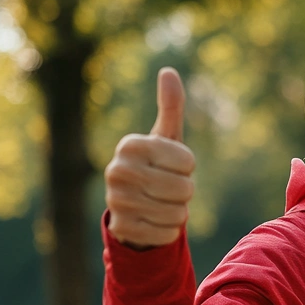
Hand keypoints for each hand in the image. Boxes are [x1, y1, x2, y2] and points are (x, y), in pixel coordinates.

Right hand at [105, 67, 195, 248]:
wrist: (134, 206)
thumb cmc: (157, 165)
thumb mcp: (166, 136)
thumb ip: (170, 105)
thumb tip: (168, 71)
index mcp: (130, 145)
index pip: (188, 161)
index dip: (188, 167)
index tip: (171, 165)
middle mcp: (117, 170)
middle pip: (184, 189)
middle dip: (185, 192)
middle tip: (168, 188)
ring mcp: (116, 201)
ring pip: (178, 213)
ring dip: (178, 212)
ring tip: (160, 204)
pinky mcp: (122, 228)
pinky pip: (167, 233)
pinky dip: (168, 230)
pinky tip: (153, 221)